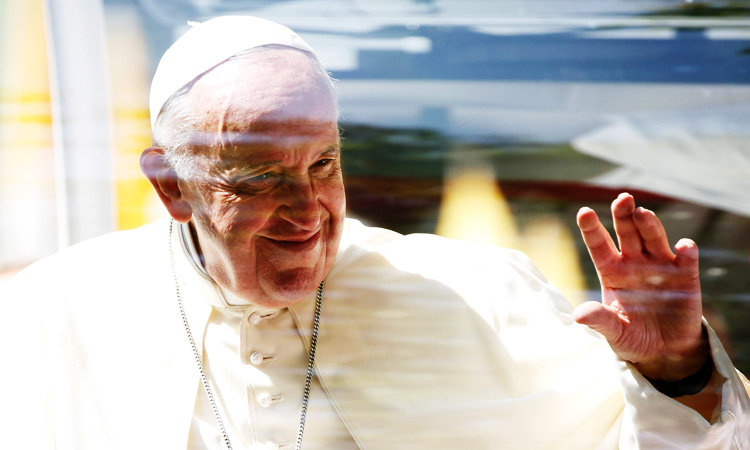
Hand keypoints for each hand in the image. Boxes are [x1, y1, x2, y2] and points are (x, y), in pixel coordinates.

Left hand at [574, 193, 707, 380]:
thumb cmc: (632, 336)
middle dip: (624, 215)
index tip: (584, 212)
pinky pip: (686, 259)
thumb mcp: (613, 332)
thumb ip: (600, 320)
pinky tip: (684, 247)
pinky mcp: (686, 276)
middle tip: (622, 198)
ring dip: (649, 225)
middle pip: (627, 232)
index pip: (599, 245)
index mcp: (611, 271)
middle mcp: (634, 262)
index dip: (591, 228)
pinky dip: (686, 251)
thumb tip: (579, 315)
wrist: (664, 352)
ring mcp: (660, 266)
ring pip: (653, 238)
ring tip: (643, 214)